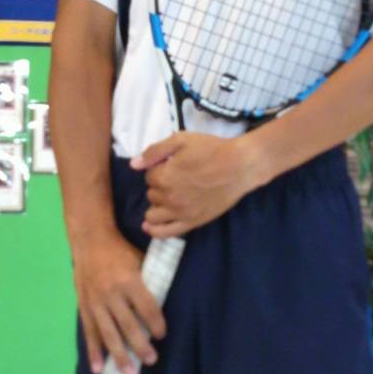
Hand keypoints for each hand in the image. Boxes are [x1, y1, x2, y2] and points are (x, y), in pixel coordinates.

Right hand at [72, 229, 167, 373]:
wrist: (90, 240)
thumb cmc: (121, 251)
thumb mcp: (140, 260)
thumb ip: (149, 282)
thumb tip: (163, 305)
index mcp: (130, 280)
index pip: (147, 308)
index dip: (156, 324)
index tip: (161, 335)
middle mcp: (112, 293)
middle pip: (129, 325)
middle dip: (141, 346)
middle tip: (151, 360)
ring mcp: (96, 302)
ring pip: (109, 334)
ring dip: (119, 355)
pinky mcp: (84, 306)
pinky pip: (90, 332)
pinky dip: (94, 351)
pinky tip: (98, 368)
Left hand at [132, 131, 261, 236]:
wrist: (239, 166)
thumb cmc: (211, 149)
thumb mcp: (181, 140)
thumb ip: (154, 151)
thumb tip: (133, 164)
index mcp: (164, 177)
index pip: (148, 176)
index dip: (157, 169)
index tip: (169, 165)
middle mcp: (169, 197)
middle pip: (151, 194)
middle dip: (158, 186)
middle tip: (174, 177)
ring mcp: (180, 213)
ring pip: (153, 215)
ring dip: (156, 205)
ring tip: (166, 197)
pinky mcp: (192, 222)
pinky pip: (166, 233)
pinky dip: (155, 230)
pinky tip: (150, 226)